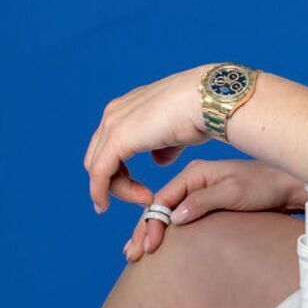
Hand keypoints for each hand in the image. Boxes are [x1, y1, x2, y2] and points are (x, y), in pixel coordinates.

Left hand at [83, 64, 215, 213]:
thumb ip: (165, 146)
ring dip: (118, 190)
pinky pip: (99, 174)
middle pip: (100, 157)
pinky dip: (100, 192)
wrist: (209, 102)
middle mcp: (115, 112)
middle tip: (145, 198)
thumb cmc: (202, 113)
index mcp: (129, 107)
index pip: (111, 146)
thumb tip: (159, 159)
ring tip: (146, 200)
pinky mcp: (116, 139)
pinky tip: (106, 205)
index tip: (141, 192)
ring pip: (98, 168)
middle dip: (118, 182)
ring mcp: (113, 123)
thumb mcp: (179, 133)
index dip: (120, 172)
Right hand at [123, 157, 307, 261]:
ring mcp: (199, 192)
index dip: (152, 224)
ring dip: (150, 232)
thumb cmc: (265, 186)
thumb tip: (174, 216)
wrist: (287, 186)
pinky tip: (155, 244)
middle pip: (159, 207)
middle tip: (132, 256)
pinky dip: (164, 231)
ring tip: (134, 254)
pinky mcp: (206, 204)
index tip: (148, 247)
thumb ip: (204, 201)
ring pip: (166, 213)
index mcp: (195, 173)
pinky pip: (178, 217)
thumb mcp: (234, 192)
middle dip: (144, 230)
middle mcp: (193, 181)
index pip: (162, 200)